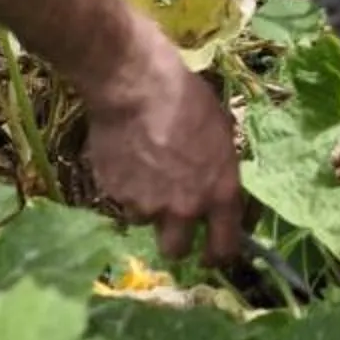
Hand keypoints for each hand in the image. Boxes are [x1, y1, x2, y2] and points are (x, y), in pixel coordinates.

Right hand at [82, 45, 246, 265]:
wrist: (135, 84)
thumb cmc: (187, 98)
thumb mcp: (221, 132)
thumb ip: (219, 170)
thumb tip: (215, 184)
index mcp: (220, 193)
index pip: (225, 247)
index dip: (218, 255)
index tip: (210, 255)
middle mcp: (185, 208)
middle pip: (176, 251)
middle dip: (174, 239)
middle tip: (169, 218)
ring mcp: (146, 205)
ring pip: (144, 221)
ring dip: (145, 206)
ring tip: (143, 171)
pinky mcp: (115, 194)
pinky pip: (121, 200)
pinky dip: (124, 187)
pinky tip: (125, 158)